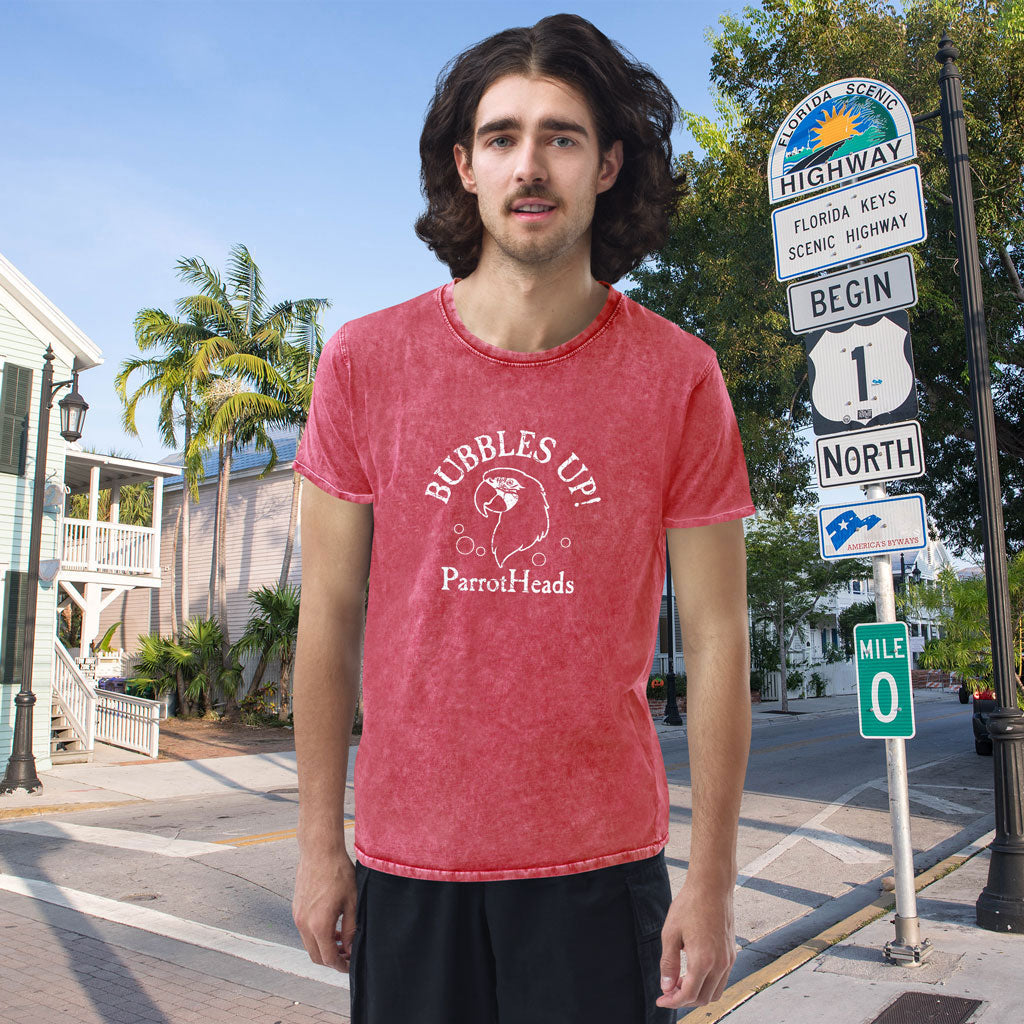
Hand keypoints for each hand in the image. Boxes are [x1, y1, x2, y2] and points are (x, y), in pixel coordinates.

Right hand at [292, 847, 357, 972]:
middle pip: (316, 956)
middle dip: (332, 960)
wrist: (319, 851)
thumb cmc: (338, 872)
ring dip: (324, 947)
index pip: (328, 958)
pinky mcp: (296, 908)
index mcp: (319, 925)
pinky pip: (305, 931)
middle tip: (347, 956)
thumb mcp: (352, 901)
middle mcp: (304, 924)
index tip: (350, 965)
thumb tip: (350, 947)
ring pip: (309, 944)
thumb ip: (350, 928)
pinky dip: (316, 935)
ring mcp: (297, 916)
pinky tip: (331, 925)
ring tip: (341, 940)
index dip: (341, 966)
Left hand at [654, 878, 735, 1010]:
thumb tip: (666, 987)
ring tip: (679, 982)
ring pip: (715, 993)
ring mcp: (728, 959)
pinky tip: (692, 973)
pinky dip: (707, 984)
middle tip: (668, 990)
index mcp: (703, 960)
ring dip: (697, 994)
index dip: (672, 1001)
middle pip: (703, 999)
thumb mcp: (670, 933)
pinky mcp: (731, 953)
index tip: (661, 999)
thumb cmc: (689, 905)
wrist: (712, 886)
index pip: (689, 994)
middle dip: (684, 1000)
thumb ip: (668, 963)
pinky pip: (721, 980)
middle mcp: (720, 964)